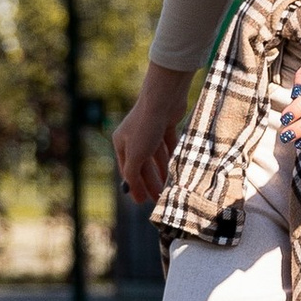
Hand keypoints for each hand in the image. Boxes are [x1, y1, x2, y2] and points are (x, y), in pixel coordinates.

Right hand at [112, 67, 192, 209]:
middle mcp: (134, 136)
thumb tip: (132, 189)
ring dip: (162, 172)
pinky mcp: (165, 125)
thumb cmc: (146, 126)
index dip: (135, 186)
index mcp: (121, 142)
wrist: (163, 98)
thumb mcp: (136, 155)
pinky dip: (172, 157)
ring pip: (157, 156)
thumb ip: (133, 174)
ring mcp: (150, 130)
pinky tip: (178, 168)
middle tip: (158, 198)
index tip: (142, 201)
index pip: (128, 170)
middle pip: (143, 164)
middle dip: (150, 182)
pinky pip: (168, 146)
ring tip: (169, 187)